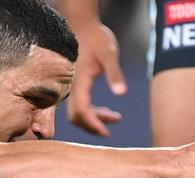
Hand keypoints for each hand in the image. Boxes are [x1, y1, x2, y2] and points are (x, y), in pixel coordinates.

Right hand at [67, 20, 127, 135]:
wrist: (84, 26)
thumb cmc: (96, 38)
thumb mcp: (109, 54)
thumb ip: (115, 73)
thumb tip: (121, 93)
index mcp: (80, 82)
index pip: (81, 111)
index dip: (92, 124)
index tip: (105, 133)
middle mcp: (73, 87)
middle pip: (77, 116)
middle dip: (92, 126)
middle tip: (108, 132)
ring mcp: (73, 87)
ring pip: (79, 112)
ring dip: (94, 119)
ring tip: (115, 119)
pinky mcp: (77, 85)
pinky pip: (81, 105)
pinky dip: (93, 112)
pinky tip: (107, 111)